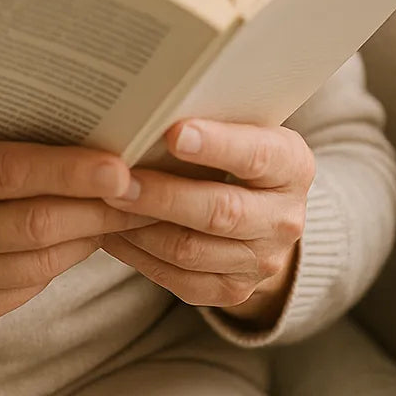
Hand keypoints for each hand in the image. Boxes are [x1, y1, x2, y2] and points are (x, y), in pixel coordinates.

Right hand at [0, 141, 138, 341]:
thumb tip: (68, 140)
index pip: (5, 172)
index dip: (67, 169)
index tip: (119, 163)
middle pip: (32, 224)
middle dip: (96, 207)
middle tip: (145, 189)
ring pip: (37, 263)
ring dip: (87, 237)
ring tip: (124, 213)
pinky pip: (22, 289)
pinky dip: (57, 265)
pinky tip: (79, 242)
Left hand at [98, 120, 313, 325]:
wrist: (266, 211)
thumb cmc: (238, 151)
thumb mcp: (243, 127)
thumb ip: (212, 118)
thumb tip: (149, 106)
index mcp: (292, 166)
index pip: (257, 156)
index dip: (216, 145)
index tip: (172, 133)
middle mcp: (284, 218)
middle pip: (220, 212)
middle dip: (163, 195)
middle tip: (119, 180)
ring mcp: (261, 261)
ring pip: (191, 250)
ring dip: (141, 226)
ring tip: (104, 202)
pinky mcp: (232, 289)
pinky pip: (177, 277)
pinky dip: (138, 254)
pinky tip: (110, 231)